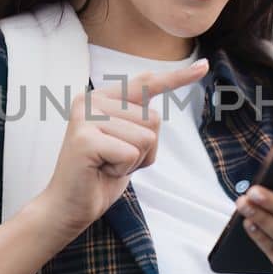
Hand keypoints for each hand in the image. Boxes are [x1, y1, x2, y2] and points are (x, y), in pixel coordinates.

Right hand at [36, 57, 208, 239]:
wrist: (67, 207)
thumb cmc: (99, 175)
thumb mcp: (126, 142)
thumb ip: (137, 121)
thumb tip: (155, 112)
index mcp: (101, 97)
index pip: (146, 82)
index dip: (177, 77)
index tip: (204, 66)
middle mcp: (91, 100)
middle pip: (153, 118)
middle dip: (145, 149)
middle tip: (114, 160)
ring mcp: (86, 118)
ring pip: (146, 137)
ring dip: (135, 160)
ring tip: (107, 165)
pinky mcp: (85, 139)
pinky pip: (132, 153)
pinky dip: (124, 169)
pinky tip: (102, 171)